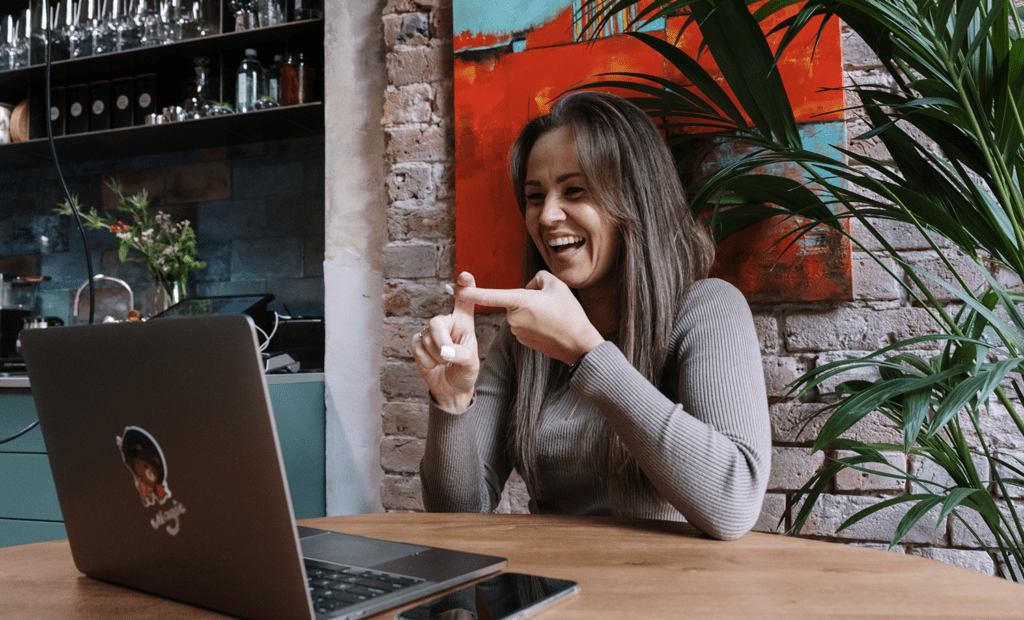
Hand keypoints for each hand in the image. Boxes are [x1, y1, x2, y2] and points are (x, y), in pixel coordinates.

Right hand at [411, 272, 480, 412]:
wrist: (451, 388)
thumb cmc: (465, 372)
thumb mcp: (471, 365)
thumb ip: (462, 355)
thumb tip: (446, 352)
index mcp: (464, 323)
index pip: (465, 301)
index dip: (465, 287)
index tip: (465, 276)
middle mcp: (447, 323)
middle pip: (436, 322)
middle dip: (441, 343)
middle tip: (448, 357)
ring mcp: (431, 332)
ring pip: (427, 338)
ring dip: (436, 357)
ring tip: (444, 362)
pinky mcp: (418, 342)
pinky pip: (417, 347)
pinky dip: (426, 360)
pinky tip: (433, 364)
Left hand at [455, 271, 603, 364]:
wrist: (578, 344)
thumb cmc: (569, 314)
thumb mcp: (557, 285)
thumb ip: (538, 278)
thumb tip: (529, 286)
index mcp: (519, 301)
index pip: (488, 295)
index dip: (469, 290)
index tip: (453, 287)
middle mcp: (513, 317)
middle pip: (514, 299)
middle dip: (527, 298)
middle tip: (550, 304)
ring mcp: (516, 331)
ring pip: (519, 312)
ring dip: (531, 311)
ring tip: (552, 317)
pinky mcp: (522, 341)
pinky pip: (523, 324)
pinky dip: (534, 323)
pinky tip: (549, 327)